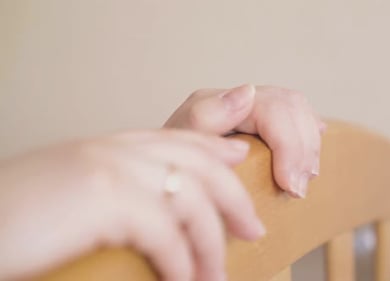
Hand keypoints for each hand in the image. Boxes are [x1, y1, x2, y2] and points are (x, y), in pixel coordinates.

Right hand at [0, 129, 264, 280]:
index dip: (213, 148)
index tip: (238, 159)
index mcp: (107, 147)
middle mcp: (114, 149)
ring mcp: (110, 167)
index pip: (176, 140)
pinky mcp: (104, 196)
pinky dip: (182, 261)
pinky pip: (166, 231)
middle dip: (234, 197)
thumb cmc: (18, 221)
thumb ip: (116, 193)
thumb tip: (152, 214)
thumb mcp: (75, 196)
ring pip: (191, 199)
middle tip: (254, 229)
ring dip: (211, 244)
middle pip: (198, 164)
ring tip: (217, 277)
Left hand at [165, 85, 325, 197]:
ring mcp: (252, 106)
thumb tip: (248, 92)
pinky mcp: (261, 121)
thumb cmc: (173, 166)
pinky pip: (297, 116)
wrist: (168, 176)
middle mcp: (237, 98)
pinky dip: (308, 134)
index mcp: (217, 101)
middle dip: (302, 150)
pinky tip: (308, 153)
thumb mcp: (182, 147)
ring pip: (299, 109)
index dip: (289, 146)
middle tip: (297, 190)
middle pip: (292, 106)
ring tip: (302, 179)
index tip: (289, 185)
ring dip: (309, 146)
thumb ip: (208, 117)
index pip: (272, 109)